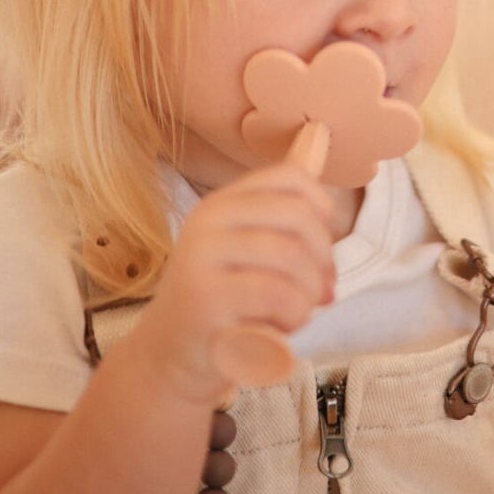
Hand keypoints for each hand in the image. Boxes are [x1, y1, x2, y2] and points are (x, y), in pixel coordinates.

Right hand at [128, 164, 337, 403]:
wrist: (170, 360)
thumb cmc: (224, 303)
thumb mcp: (252, 247)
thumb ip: (284, 199)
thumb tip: (319, 132)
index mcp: (222, 204)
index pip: (293, 179)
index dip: (322, 214)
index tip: (317, 250)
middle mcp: (207, 221)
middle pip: (300, 219)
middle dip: (323, 262)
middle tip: (318, 293)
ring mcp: (201, 257)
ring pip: (294, 260)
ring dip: (309, 297)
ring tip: (292, 314)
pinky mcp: (205, 298)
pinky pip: (280, 295)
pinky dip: (294, 318)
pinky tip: (277, 329)